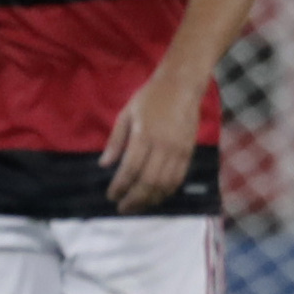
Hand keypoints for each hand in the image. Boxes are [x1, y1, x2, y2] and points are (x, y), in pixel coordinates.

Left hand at [101, 71, 203, 211]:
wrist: (182, 85)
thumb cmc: (150, 97)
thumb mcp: (126, 113)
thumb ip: (116, 140)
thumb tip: (104, 164)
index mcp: (144, 135)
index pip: (130, 169)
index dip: (119, 186)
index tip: (111, 196)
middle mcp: (163, 146)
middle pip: (148, 181)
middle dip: (134, 199)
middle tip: (123, 208)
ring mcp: (178, 150)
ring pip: (165, 184)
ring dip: (150, 199)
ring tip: (138, 207)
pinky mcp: (189, 152)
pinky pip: (178, 178)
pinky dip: (167, 191)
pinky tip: (157, 197)